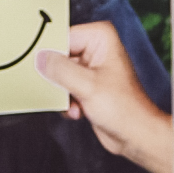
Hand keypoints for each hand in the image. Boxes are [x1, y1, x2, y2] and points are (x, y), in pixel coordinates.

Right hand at [38, 20, 172, 172]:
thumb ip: (60, 69)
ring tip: (76, 103)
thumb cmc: (125, 109)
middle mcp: (95, 49)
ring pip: (58, 74)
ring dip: (62, 93)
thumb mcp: (87, 86)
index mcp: (100, 38)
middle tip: (61, 90)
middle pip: (58, 56)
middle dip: (57, 78)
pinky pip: (63, 87)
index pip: (61, 37)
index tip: (39, 67)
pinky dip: (67, 101)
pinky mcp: (86, 84)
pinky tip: (79, 110)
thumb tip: (40, 58)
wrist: (134, 134)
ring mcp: (90, 67)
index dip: (50, 54)